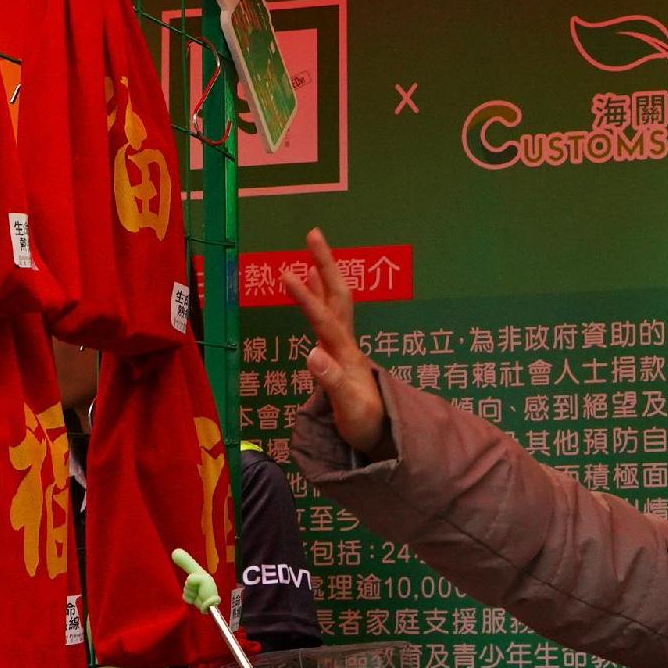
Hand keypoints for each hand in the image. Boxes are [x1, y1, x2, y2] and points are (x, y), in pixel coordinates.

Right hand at [280, 224, 388, 454]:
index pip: (324, 319)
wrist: (380, 434)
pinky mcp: (339, 351)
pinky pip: (329, 314)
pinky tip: (310, 284)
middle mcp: (346, 343)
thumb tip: (312, 353)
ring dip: (323, 275)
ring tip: (310, 252)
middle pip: (337, 295)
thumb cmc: (365, 423)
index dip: (306, 297)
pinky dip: (319, 295)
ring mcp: (344, 345)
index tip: (286, 273)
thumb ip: (331, 382)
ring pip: (334, 301)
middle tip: (313, 233)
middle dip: (326, 264)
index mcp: (346, 353)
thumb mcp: (349, 408)